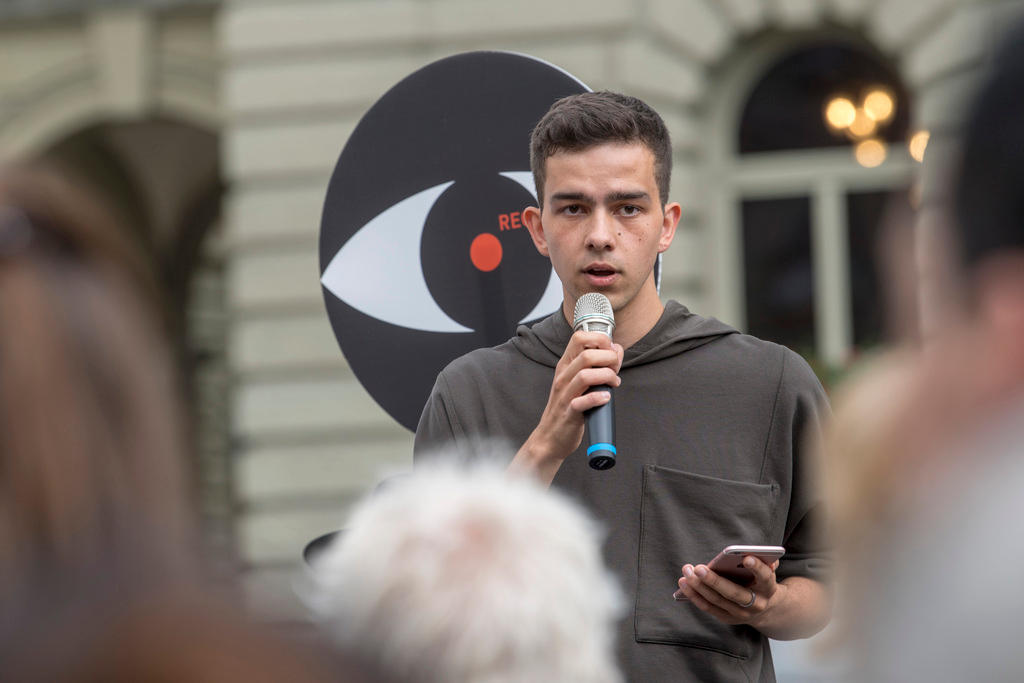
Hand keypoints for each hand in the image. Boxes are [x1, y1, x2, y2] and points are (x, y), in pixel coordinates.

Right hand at [509, 330, 622, 483]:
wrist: (551, 436)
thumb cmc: (568, 407)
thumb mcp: (579, 380)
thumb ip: (597, 364)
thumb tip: (617, 349)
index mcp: (566, 365)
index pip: (579, 337)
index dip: (600, 339)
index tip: (611, 350)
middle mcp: (563, 376)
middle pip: (587, 354)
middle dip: (609, 359)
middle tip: (615, 369)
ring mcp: (565, 394)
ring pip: (585, 375)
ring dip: (607, 377)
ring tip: (613, 383)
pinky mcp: (569, 412)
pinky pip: (583, 401)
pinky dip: (598, 398)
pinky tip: (606, 398)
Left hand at [672, 556, 781, 628]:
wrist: (765, 609)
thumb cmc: (760, 581)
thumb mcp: (766, 571)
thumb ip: (764, 560)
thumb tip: (753, 553)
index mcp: (768, 589)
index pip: (765, 577)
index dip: (757, 568)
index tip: (746, 558)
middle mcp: (756, 604)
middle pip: (734, 593)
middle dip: (715, 581)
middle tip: (698, 568)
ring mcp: (741, 614)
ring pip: (717, 600)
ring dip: (699, 586)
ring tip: (687, 571)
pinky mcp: (727, 618)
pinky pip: (708, 607)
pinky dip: (694, 595)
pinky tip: (684, 583)